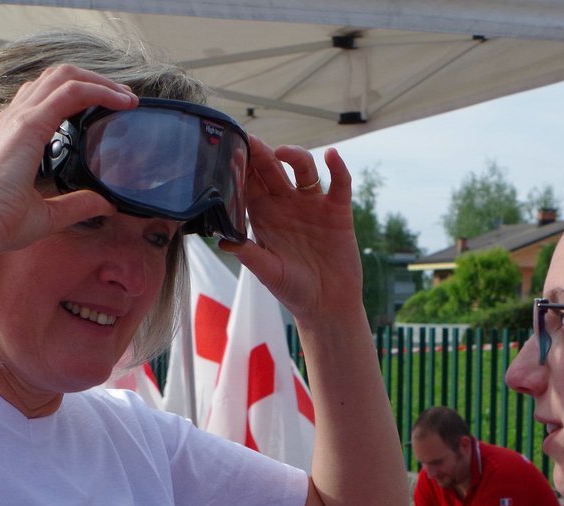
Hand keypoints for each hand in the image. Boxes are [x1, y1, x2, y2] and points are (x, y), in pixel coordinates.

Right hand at [0, 64, 135, 254]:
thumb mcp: (48, 214)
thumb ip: (77, 205)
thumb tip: (104, 204)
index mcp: (14, 135)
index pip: (46, 97)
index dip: (78, 94)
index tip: (109, 108)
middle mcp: (15, 119)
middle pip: (56, 78)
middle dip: (93, 81)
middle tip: (123, 98)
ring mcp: (20, 118)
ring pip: (65, 77)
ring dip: (100, 81)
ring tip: (126, 97)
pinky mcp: (29, 124)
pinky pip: (71, 92)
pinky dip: (99, 90)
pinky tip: (122, 101)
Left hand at [221, 139, 363, 321]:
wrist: (327, 305)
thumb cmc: (293, 290)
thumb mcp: (268, 273)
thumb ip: (249, 254)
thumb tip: (224, 240)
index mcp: (264, 215)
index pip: (249, 184)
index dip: (240, 168)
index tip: (230, 152)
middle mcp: (286, 204)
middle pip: (272, 170)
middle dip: (262, 154)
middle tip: (251, 141)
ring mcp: (312, 204)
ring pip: (303, 169)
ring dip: (294, 155)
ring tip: (283, 153)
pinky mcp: (337, 210)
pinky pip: (339, 183)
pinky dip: (338, 168)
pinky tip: (332, 156)